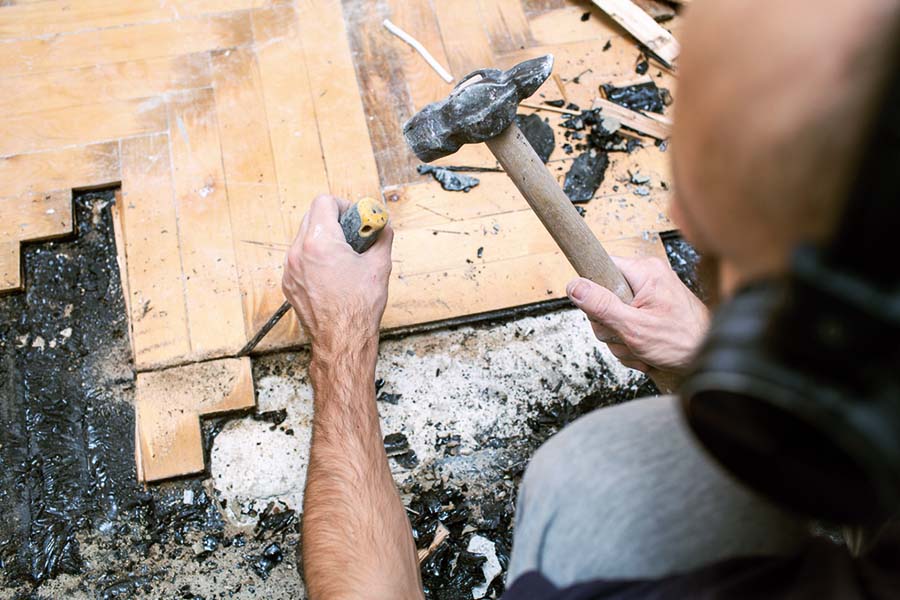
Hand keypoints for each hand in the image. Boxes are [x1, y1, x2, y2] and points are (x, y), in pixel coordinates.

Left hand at [282, 195, 393, 353]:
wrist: (342, 340)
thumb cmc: (358, 308)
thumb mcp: (379, 266)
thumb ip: (381, 239)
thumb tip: (383, 228)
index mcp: (320, 242)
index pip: (324, 202)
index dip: (344, 206)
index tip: (356, 218)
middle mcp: (299, 252)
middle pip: (312, 216)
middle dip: (334, 220)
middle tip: (353, 235)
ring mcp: (290, 269)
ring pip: (304, 237)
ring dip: (323, 238)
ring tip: (343, 256)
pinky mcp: (289, 283)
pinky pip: (299, 258)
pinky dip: (314, 257)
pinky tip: (332, 273)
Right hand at [566, 256, 708, 373]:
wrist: (708, 359)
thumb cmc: (684, 341)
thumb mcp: (635, 327)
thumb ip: (602, 306)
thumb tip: (574, 286)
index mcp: (645, 273)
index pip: (601, 267)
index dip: (594, 291)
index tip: (599, 309)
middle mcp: (647, 280)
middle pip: (603, 299)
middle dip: (611, 327)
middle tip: (628, 337)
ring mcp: (649, 297)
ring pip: (612, 318)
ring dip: (621, 340)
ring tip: (641, 347)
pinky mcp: (650, 313)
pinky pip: (625, 327)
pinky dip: (631, 344)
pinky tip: (645, 351)